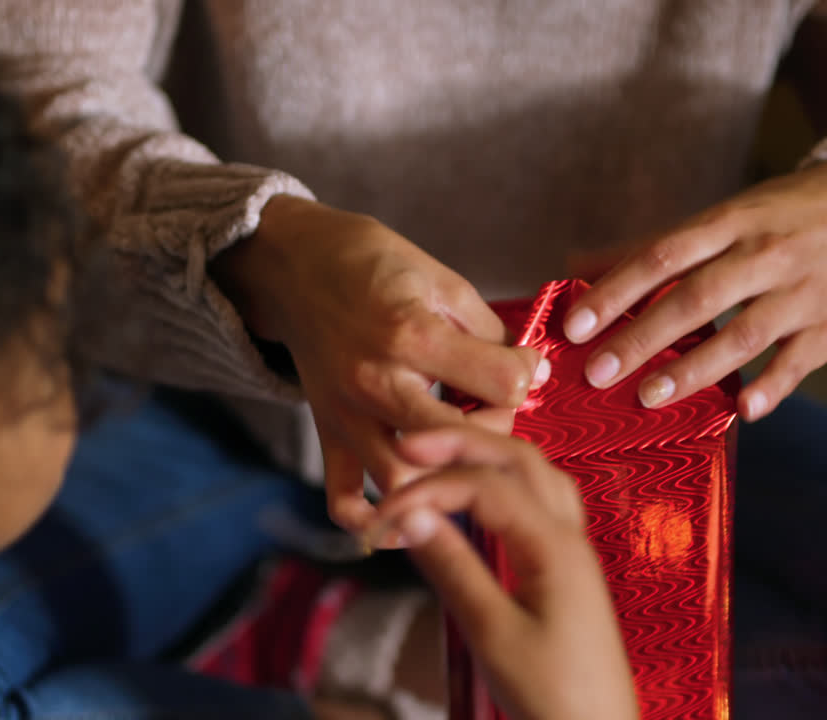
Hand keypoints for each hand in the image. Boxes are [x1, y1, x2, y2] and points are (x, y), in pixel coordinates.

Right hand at [213, 196, 545, 536]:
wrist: (296, 267)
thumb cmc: (375, 266)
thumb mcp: (442, 281)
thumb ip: (489, 332)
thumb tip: (529, 373)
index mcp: (412, 335)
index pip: (500, 382)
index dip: (526, 373)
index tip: (521, 364)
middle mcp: (377, 384)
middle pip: (457, 441)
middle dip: (495, 433)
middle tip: (496, 413)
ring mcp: (348, 416)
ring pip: (403, 482)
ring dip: (443, 479)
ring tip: (460, 454)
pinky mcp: (327, 436)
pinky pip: (343, 501)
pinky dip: (375, 521)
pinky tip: (410, 512)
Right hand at [366, 426, 636, 719]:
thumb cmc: (552, 696)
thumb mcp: (492, 633)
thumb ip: (453, 567)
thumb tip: (411, 516)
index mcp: (555, 548)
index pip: (486, 486)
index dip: (429, 488)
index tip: (383, 512)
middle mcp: (570, 538)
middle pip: (519, 460)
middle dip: (462, 443)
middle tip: (408, 444)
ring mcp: (573, 551)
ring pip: (536, 475)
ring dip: (489, 456)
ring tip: (441, 456)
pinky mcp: (567, 570)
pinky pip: (543, 502)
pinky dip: (507, 483)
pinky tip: (483, 496)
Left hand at [564, 159, 826, 420]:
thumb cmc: (777, 217)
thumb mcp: (719, 217)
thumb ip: (649, 248)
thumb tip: (573, 266)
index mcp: (728, 223)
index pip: (662, 256)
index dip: (616, 291)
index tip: (575, 327)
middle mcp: (765, 253)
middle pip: (697, 297)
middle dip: (643, 337)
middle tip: (597, 373)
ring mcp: (802, 290)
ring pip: (745, 333)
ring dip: (696, 368)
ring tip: (649, 397)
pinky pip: (800, 361)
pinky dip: (774, 386)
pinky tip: (743, 412)